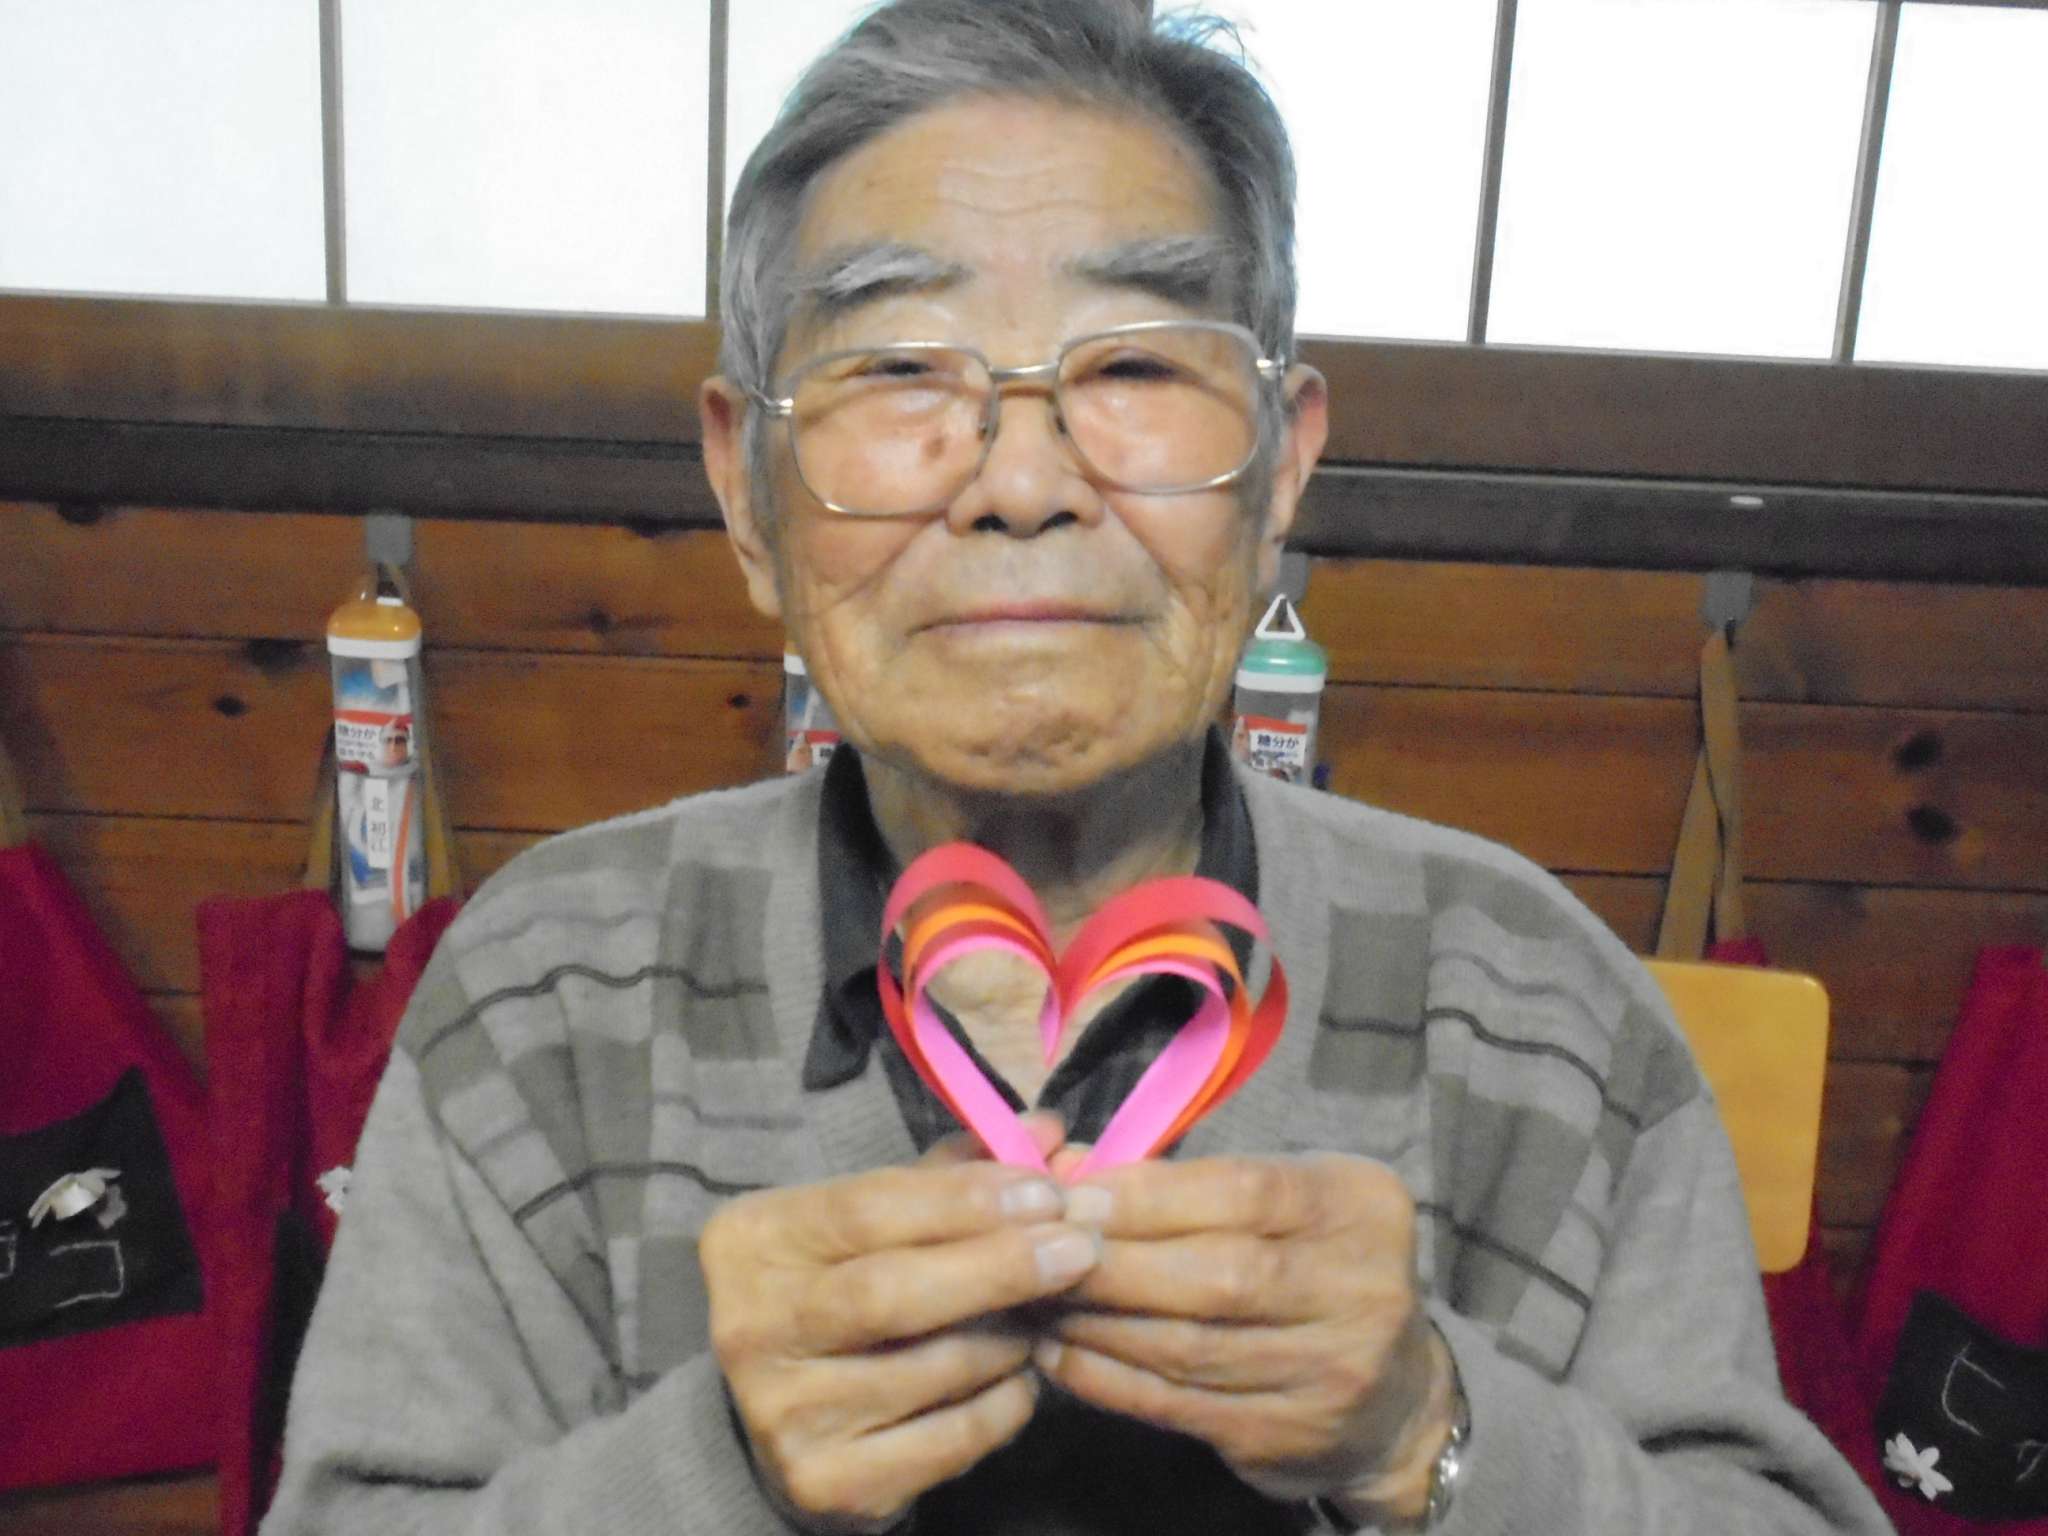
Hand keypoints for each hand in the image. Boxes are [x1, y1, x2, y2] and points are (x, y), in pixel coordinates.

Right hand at [701, 1117, 1097, 1532]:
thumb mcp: (872, 1220)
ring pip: (934, 1368)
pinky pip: (951, 1437)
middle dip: (1000, 1266)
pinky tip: (1022, 1375)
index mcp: (756, 1241)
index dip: (963, 1200)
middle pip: (892, 1292)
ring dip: (1013, 1336)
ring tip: (1048, 1313)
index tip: (1044, 1190)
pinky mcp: (827, 1482)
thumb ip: (954, 1177)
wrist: (780, 1415)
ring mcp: (786, 1414)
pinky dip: (1006, 1401)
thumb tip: (1049, 1133)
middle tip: (1080, 1248)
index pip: (866, 1208)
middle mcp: (753, 1327)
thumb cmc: (839, 1288)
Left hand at [1033, 1153, 1454, 1517]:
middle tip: (1036, 1250)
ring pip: (1188, 1345)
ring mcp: (1328, 1371)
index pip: (1246, 1192)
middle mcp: (1359, 1288)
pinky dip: (1106, 1379)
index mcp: (1357, 1206)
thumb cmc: (1316, 1268)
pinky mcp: (1285, 1435)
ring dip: (1095, 1322)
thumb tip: (1064, 1165)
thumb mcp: (1285, 1202)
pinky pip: (1176, 1403)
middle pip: (1218, 1275)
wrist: (1398, 1402)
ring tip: (1032, 1298)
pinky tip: (1057, 1355)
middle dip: (1112, 1262)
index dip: (1149, 1197)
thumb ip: (1188, 1183)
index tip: (1072, 1195)